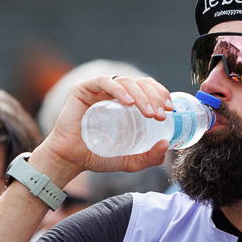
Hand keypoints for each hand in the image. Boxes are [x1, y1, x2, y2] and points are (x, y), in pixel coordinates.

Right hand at [39, 74, 173, 174]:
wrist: (70, 160)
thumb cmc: (97, 157)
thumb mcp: (130, 160)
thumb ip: (148, 157)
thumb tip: (166, 145)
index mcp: (124, 102)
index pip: (147, 89)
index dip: (161, 94)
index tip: (170, 109)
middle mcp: (112, 92)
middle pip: (139, 83)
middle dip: (155, 96)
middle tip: (161, 115)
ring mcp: (98, 89)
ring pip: (126, 81)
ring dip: (142, 95)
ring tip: (149, 113)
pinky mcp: (83, 89)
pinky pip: (104, 82)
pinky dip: (119, 90)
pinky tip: (129, 103)